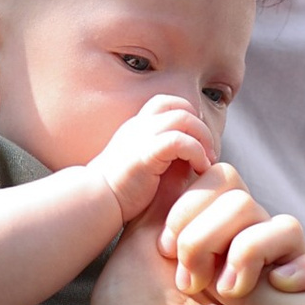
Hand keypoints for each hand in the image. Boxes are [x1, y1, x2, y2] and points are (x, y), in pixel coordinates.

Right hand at [89, 96, 215, 222]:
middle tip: (209, 154)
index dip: (190, 116)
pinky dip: (196, 152)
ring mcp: (141, 137)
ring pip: (183, 119)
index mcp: (137, 127)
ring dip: (203, 139)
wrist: (96, 202)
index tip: (199, 143)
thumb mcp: (143, 165)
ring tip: (206, 162)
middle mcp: (139, 126)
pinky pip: (179, 140)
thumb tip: (191, 157)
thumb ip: (163, 156)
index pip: (168, 103)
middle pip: (180, 107)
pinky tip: (198, 169)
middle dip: (202, 128)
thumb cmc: (119, 192)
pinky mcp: (145, 154)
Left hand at [161, 166, 304, 304]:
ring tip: (221, 291)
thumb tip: (182, 152)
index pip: (224, 180)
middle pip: (250, 199)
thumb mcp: (137, 242)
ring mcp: (270, 282)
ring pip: (286, 226)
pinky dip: (301, 271)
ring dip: (246, 248)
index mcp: (209, 234)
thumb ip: (162, 195)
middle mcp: (242, 253)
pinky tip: (266, 291)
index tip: (163, 247)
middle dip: (210, 228)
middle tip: (187, 276)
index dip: (195, 200)